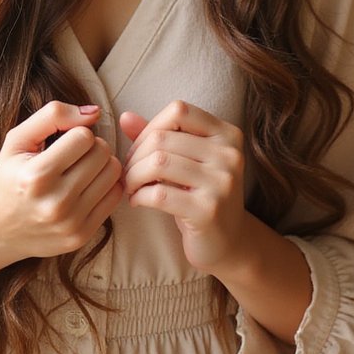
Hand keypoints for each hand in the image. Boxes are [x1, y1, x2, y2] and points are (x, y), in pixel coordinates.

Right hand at [0, 101, 123, 269]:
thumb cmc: (9, 177)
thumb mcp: (18, 139)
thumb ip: (54, 115)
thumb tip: (94, 112)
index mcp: (36, 176)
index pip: (84, 137)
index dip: (76, 133)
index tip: (63, 142)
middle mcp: (55, 202)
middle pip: (102, 153)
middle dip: (91, 146)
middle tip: (74, 154)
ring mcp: (70, 223)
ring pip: (113, 173)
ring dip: (101, 164)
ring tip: (81, 168)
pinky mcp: (81, 236)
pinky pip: (114, 196)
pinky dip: (104, 186)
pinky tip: (86, 186)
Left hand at [120, 100, 246, 274]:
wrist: (228, 243)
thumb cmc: (200, 195)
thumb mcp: (185, 160)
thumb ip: (159, 135)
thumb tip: (124, 117)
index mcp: (227, 134)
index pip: (179, 110)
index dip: (151, 126)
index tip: (139, 149)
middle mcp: (229, 154)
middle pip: (163, 138)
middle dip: (136, 155)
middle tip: (128, 173)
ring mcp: (221, 183)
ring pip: (158, 162)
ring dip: (133, 175)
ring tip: (131, 186)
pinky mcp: (208, 211)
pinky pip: (159, 194)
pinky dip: (139, 196)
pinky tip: (137, 201)